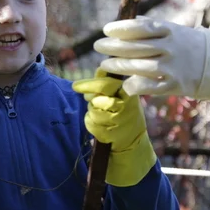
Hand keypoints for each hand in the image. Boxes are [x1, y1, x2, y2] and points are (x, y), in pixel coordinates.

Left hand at [72, 71, 155, 186]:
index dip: (89, 84)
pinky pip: (92, 124)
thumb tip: (101, 67)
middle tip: (88, 98)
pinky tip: (99, 125)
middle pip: (97, 100)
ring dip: (92, 112)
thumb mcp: (122, 96)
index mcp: (130, 93)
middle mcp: (128, 107)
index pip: (106, 84)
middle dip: (90, 99)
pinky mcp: (113, 134)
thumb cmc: (124, 114)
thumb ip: (110, 83)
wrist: (134, 142)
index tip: (75, 86)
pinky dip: (91, 124)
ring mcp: (121, 122)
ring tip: (100, 114)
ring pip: (93, 112)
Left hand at [93, 17, 209, 100]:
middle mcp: (171, 47)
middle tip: (98, 46)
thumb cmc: (199, 47)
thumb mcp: (181, 31)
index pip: (140, 27)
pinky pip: (150, 87)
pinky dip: (135, 87)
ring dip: (118, 66)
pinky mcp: (177, 85)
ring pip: (138, 67)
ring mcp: (174, 66)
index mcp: (171, 30)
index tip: (106, 29)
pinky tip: (127, 86)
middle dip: (113, 47)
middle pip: (134, 47)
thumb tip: (133, 23)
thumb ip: (157, 29)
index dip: (120, 28)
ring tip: (105, 65)